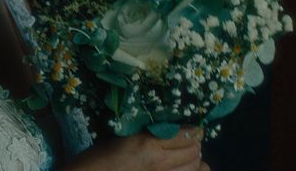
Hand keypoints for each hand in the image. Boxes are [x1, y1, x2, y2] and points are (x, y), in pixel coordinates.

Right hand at [63, 126, 209, 170]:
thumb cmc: (100, 156)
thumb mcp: (126, 137)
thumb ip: (151, 134)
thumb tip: (172, 129)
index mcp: (148, 144)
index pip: (186, 135)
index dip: (194, 131)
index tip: (194, 128)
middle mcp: (159, 163)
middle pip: (194, 152)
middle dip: (195, 144)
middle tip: (189, 140)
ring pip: (194, 168)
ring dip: (194, 160)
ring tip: (187, 156)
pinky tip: (184, 169)